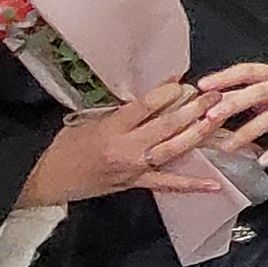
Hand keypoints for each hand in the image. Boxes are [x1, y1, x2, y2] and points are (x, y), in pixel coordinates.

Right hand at [24, 81, 228, 201]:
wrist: (49, 179)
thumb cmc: (65, 146)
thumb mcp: (88, 121)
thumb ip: (118, 112)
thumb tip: (149, 98)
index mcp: (111, 128)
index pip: (143, 106)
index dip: (165, 94)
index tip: (183, 82)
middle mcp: (125, 148)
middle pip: (165, 127)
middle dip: (193, 110)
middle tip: (215, 96)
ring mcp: (133, 168)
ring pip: (172, 150)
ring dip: (198, 135)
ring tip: (218, 120)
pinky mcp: (136, 184)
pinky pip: (167, 183)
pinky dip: (191, 184)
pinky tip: (214, 183)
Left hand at [195, 60, 267, 168]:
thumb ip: (248, 93)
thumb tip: (212, 101)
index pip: (246, 70)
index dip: (224, 77)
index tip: (202, 86)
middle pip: (257, 92)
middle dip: (232, 104)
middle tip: (210, 117)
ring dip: (248, 132)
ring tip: (228, 146)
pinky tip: (264, 161)